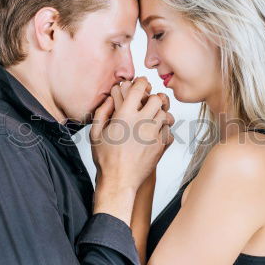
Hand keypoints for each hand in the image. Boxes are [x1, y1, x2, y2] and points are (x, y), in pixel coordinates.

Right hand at [90, 77, 174, 191]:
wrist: (119, 181)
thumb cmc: (106, 159)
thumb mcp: (95, 133)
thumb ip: (102, 112)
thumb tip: (111, 98)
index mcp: (124, 115)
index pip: (139, 88)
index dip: (142, 82)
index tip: (142, 83)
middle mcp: (142, 123)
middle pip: (158, 99)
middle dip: (153, 98)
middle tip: (148, 103)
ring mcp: (154, 134)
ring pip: (166, 114)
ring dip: (159, 114)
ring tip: (151, 119)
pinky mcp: (161, 146)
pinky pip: (169, 130)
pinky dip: (164, 129)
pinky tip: (154, 133)